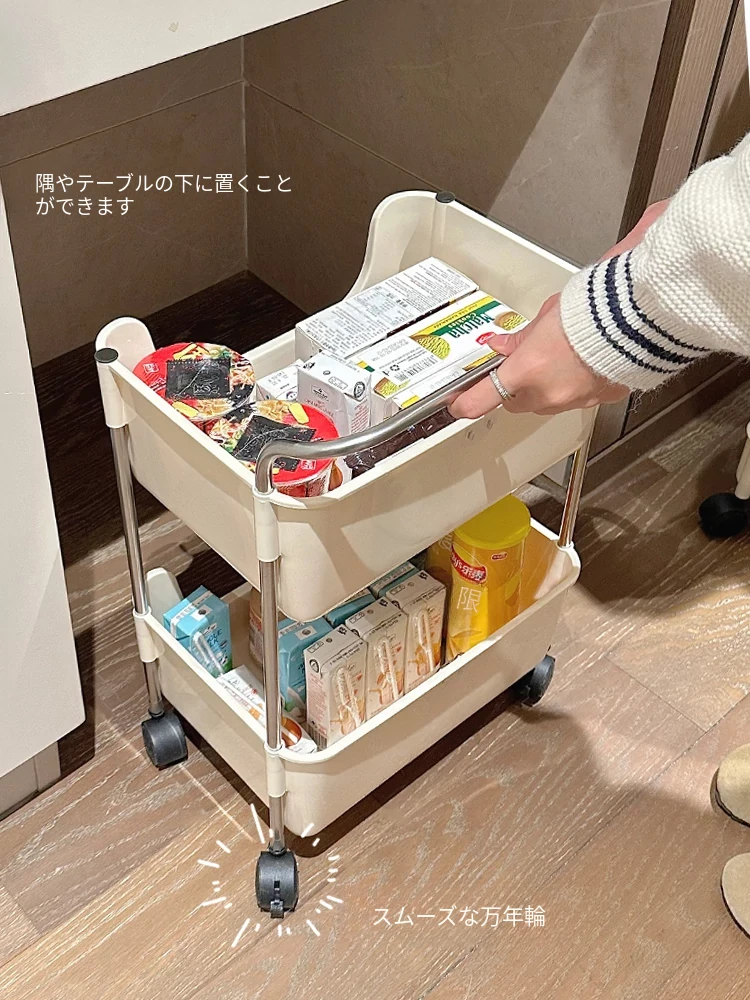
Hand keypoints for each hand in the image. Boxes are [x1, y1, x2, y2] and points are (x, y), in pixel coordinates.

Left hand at [449, 295, 628, 416]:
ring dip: (545, 387)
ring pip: (546, 403)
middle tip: (519, 366)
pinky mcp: (599, 399)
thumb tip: (501, 345)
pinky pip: (577, 398)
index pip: (481, 400)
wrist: (636, 316)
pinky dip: (575, 385)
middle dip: (513, 388)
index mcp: (526, 371)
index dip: (464, 404)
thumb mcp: (544, 317)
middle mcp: (547, 393)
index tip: (457, 404)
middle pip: (516, 403)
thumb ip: (519, 338)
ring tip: (557, 358)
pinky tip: (582, 365)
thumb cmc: (592, 311)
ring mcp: (574, 400)